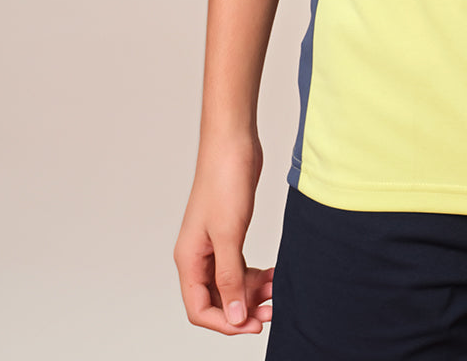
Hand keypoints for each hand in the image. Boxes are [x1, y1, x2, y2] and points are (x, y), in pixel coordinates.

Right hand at [174, 133, 273, 334]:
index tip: (253, 324)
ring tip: (277, 291)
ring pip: (230, 284)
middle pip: (217, 300)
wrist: (233, 143)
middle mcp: (198, 256)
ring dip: (252, 292)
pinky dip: (255, 274)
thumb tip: (235, 317)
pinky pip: (239, 266)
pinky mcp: (229, 233)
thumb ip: (230, 278)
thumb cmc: (224, 181)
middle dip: (243, 310)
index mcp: (189, 259)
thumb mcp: (229, 235)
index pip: (200, 309)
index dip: (226, 323)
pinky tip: (273, 274)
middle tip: (272, 312)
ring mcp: (213, 244)